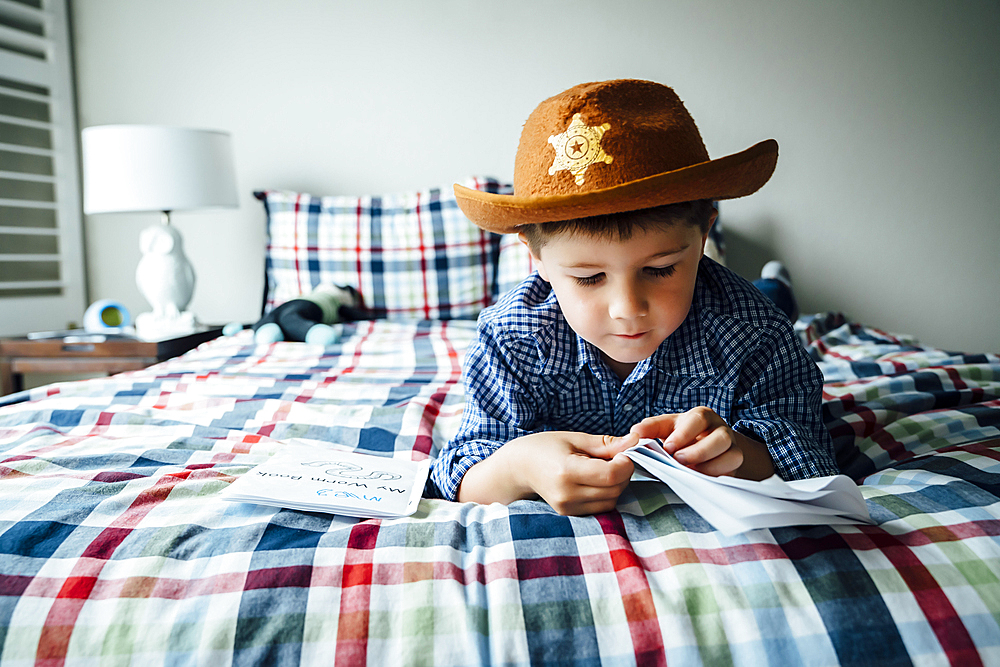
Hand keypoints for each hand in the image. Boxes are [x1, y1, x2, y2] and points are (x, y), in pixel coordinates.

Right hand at [457, 430, 637, 515]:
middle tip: (615, 458)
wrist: (518, 468)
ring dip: (616, 485)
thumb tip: (636, 441)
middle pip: (615, 489)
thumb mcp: (574, 438)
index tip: (623, 452)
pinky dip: (606, 494)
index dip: (626, 463)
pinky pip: (602, 507)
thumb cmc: (545, 447)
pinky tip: (595, 481)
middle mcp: (567, 494)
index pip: (612, 474)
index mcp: (566, 471)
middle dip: (624, 473)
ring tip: (603, 469)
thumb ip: (606, 444)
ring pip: (612, 501)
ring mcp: (567, 508)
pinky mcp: (570, 515)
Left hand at [630, 406, 774, 479]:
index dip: (684, 434)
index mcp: (702, 416)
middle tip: (678, 461)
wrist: (701, 447)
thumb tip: (635, 432)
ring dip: (711, 467)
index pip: (699, 419)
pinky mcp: (734, 468)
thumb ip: (650, 428)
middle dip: (699, 452)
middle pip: (721, 438)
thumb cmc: (680, 435)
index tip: (667, 447)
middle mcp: (721, 430)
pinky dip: (717, 478)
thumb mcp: (664, 428)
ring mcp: (731, 449)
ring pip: (733, 456)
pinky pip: (733, 474)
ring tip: (690, 473)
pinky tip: (700, 481)